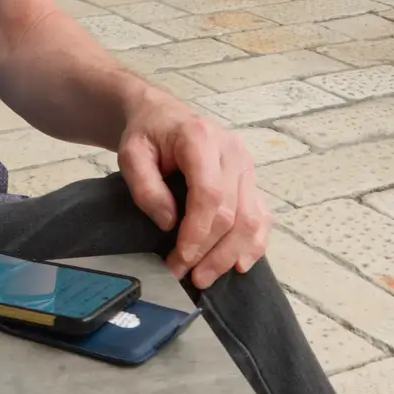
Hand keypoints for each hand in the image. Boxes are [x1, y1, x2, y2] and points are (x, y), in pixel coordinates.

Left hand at [117, 92, 270, 289]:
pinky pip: (262, 216)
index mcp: (201, 139)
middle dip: (209, 251)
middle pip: (233, 212)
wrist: (163, 116)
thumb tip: (169, 223)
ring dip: (230, 254)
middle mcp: (232, 151)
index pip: (209, 193)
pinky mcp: (251, 180)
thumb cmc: (147, 135)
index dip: (197, 232)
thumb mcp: (131, 155)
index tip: (180, 259)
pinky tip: (238, 264)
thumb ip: (146, 187)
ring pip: (251, 219)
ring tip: (205, 277)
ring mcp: (246, 165)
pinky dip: (254, 244)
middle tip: (184, 274)